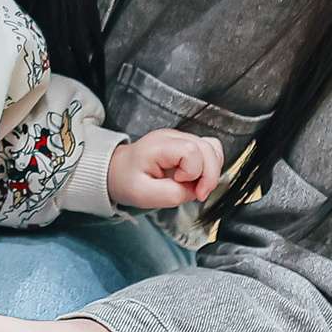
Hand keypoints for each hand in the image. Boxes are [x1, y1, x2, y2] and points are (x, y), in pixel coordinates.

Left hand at [105, 128, 223, 208]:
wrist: (119, 171)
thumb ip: (172, 194)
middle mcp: (172, 137)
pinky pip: (210, 150)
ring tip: (197, 186)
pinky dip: (211, 166)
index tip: (180, 184)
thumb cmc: (128, 180)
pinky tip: (199, 178)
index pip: (191, 151)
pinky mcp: (187, 144)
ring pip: (212, 148)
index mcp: (159, 145)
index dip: (193, 172)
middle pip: (207, 148)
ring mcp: (181, 138)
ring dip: (212, 171)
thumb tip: (193, 191)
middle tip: (197, 193)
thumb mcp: (143, 194)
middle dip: (209, 176)